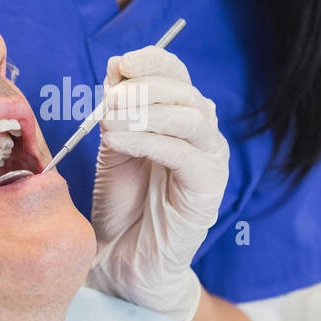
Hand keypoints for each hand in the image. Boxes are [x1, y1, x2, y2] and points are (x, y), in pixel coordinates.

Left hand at [86, 46, 229, 320]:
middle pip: (186, 91)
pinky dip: (149, 141)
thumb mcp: (113, 145)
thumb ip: (117, 109)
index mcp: (179, 117)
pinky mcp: (208, 187)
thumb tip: (116, 65)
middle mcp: (202, 134)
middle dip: (144, 89)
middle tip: (109, 101)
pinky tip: (117, 140)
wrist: (124, 258)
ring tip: (110, 123)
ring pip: (191, 117)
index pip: (177, 74)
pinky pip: (185, 153)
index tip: (121, 64)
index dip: (153, 61)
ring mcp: (210, 160)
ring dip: (146, 113)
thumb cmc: (120, 204)